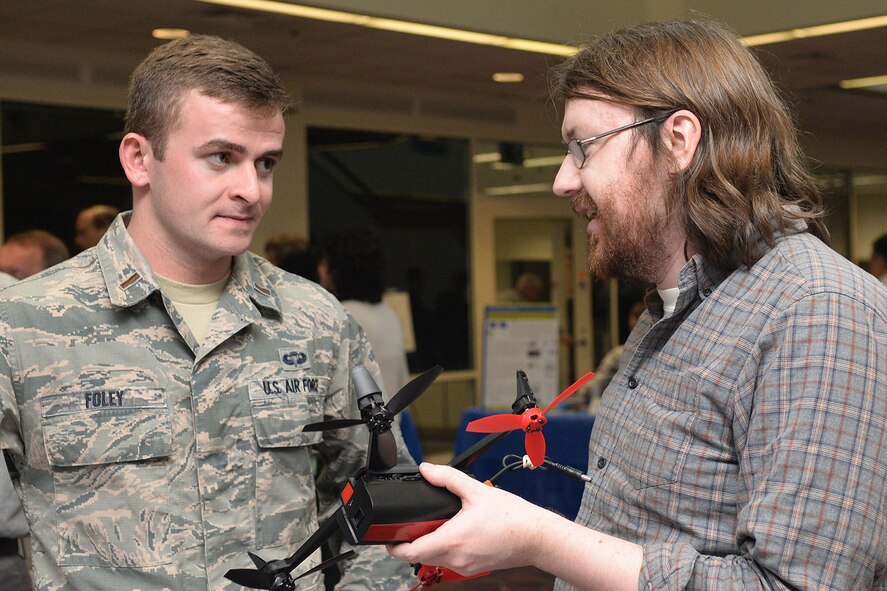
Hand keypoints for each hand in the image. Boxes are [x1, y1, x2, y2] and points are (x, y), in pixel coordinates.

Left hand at [386, 462, 554, 575]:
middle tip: (414, 524)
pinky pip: (451, 560)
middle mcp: (456, 558)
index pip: (411, 552)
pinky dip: (447, 548)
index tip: (389, 538)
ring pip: (436, 558)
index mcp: (452, 540)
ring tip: (441, 524)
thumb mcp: (475, 491)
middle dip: (414, 541)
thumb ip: (447, 478)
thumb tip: (427, 469)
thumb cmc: (512, 517)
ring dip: (432, 544)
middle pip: (421, 556)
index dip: (395, 547)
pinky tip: (458, 532)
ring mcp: (465, 566)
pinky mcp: (473, 568)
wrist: (536, 536)